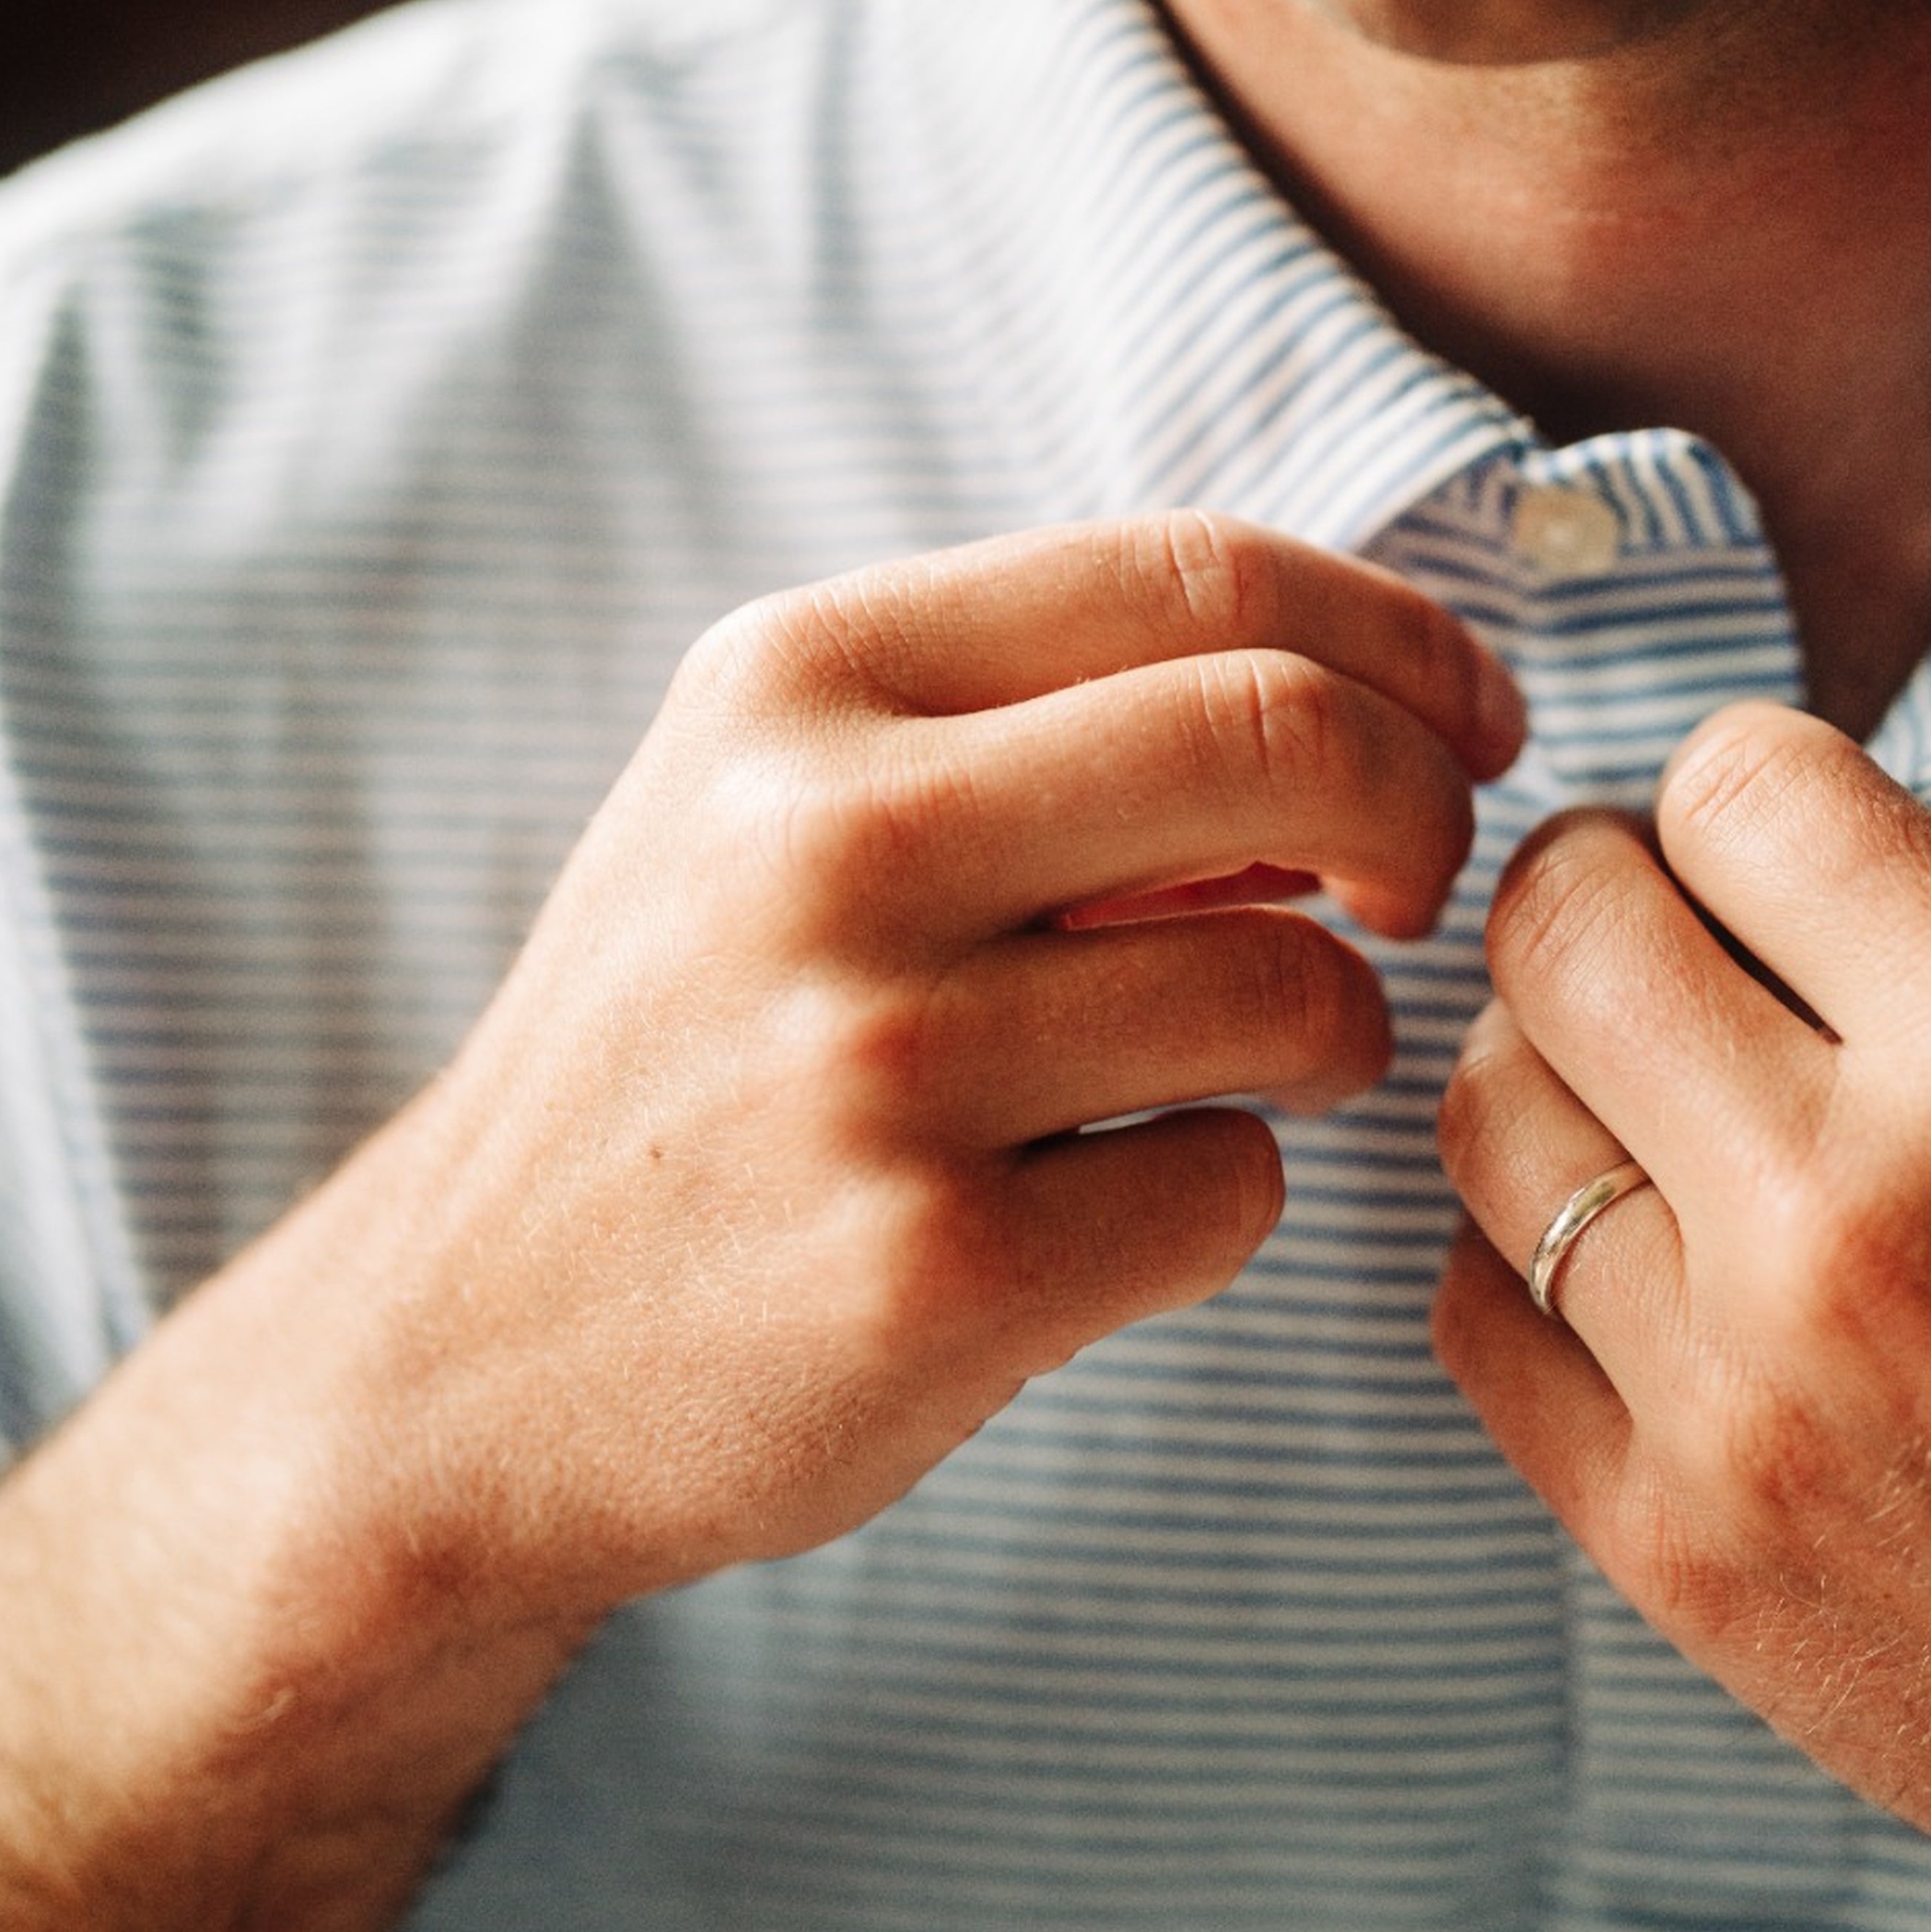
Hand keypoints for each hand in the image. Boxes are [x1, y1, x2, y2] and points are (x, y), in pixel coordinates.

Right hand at [270, 513, 1521, 1630]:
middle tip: (1418, 888)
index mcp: (800, 680)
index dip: (1402, 642)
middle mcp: (825, 843)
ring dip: (1338, 1030)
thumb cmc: (691, 1053)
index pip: (1206, 577)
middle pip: (1289, 740)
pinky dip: (1228, 1196)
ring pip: (1296, 988)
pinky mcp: (930, 1271)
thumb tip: (1366, 692)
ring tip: (1254, 1063)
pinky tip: (1116, 1209)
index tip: (1470, 720)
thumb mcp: (776, 806)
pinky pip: (1235, 1188)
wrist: (460, 1354)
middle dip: (1421, 810)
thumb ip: (1033, 717)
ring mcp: (873, 1063)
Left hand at [1431, 702, 1930, 1931]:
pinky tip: (1627, 1266)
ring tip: (1637, 1100)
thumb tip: (1795, 904)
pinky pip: (1474, 1322)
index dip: (1740, 789)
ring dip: (1550, 1071)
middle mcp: (1849, 1200)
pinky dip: (1527, 1261)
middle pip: (1558, 927)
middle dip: (1597, 892)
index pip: (1740, 787)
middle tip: (1655, 933)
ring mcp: (1735, 1389)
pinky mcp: (1670, 1547)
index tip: (1760, 840)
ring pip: (1483, 1114)